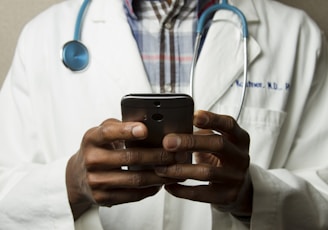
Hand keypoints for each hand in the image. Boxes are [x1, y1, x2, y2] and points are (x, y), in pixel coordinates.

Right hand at [66, 119, 180, 219]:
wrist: (76, 176)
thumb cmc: (96, 149)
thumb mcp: (101, 132)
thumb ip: (120, 126)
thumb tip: (147, 122)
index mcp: (91, 139)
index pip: (108, 132)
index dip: (127, 131)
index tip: (145, 129)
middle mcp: (91, 159)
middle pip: (129, 158)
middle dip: (156, 155)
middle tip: (175, 153)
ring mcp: (95, 181)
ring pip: (134, 179)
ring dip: (158, 175)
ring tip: (174, 169)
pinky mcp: (102, 197)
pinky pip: (132, 195)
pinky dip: (150, 189)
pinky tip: (160, 182)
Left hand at [155, 110, 251, 216]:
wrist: (241, 188)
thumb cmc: (222, 158)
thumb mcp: (218, 141)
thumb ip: (202, 133)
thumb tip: (173, 127)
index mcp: (239, 138)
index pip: (229, 124)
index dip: (212, 119)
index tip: (194, 116)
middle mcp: (241, 157)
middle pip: (218, 145)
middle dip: (190, 142)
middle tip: (167, 142)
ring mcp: (236, 178)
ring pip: (207, 172)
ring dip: (180, 169)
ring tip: (161, 167)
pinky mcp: (227, 196)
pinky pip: (201, 194)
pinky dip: (181, 190)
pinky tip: (168, 185)